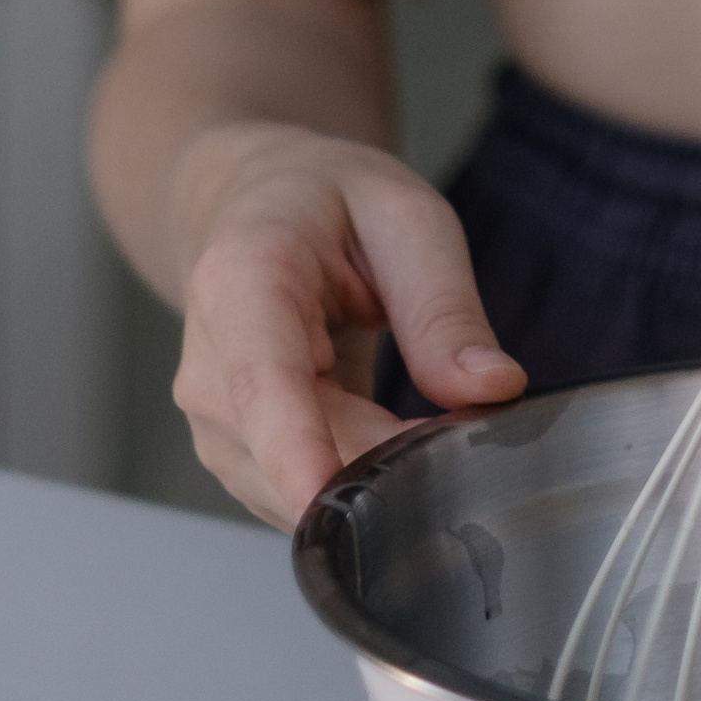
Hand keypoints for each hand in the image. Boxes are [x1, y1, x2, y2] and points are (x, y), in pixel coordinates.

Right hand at [169, 122, 524, 525]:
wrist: (255, 208)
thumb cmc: (327, 203)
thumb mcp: (407, 218)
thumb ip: (444, 309)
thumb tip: (491, 389)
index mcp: (242, 277)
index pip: (262, 380)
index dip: (293, 448)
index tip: (328, 495)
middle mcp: (209, 363)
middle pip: (302, 450)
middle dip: (396, 459)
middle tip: (472, 426)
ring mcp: (215, 422)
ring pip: (307, 489)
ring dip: (382, 475)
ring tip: (426, 413)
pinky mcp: (236, 458)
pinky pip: (308, 497)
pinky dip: (363, 482)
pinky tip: (392, 435)